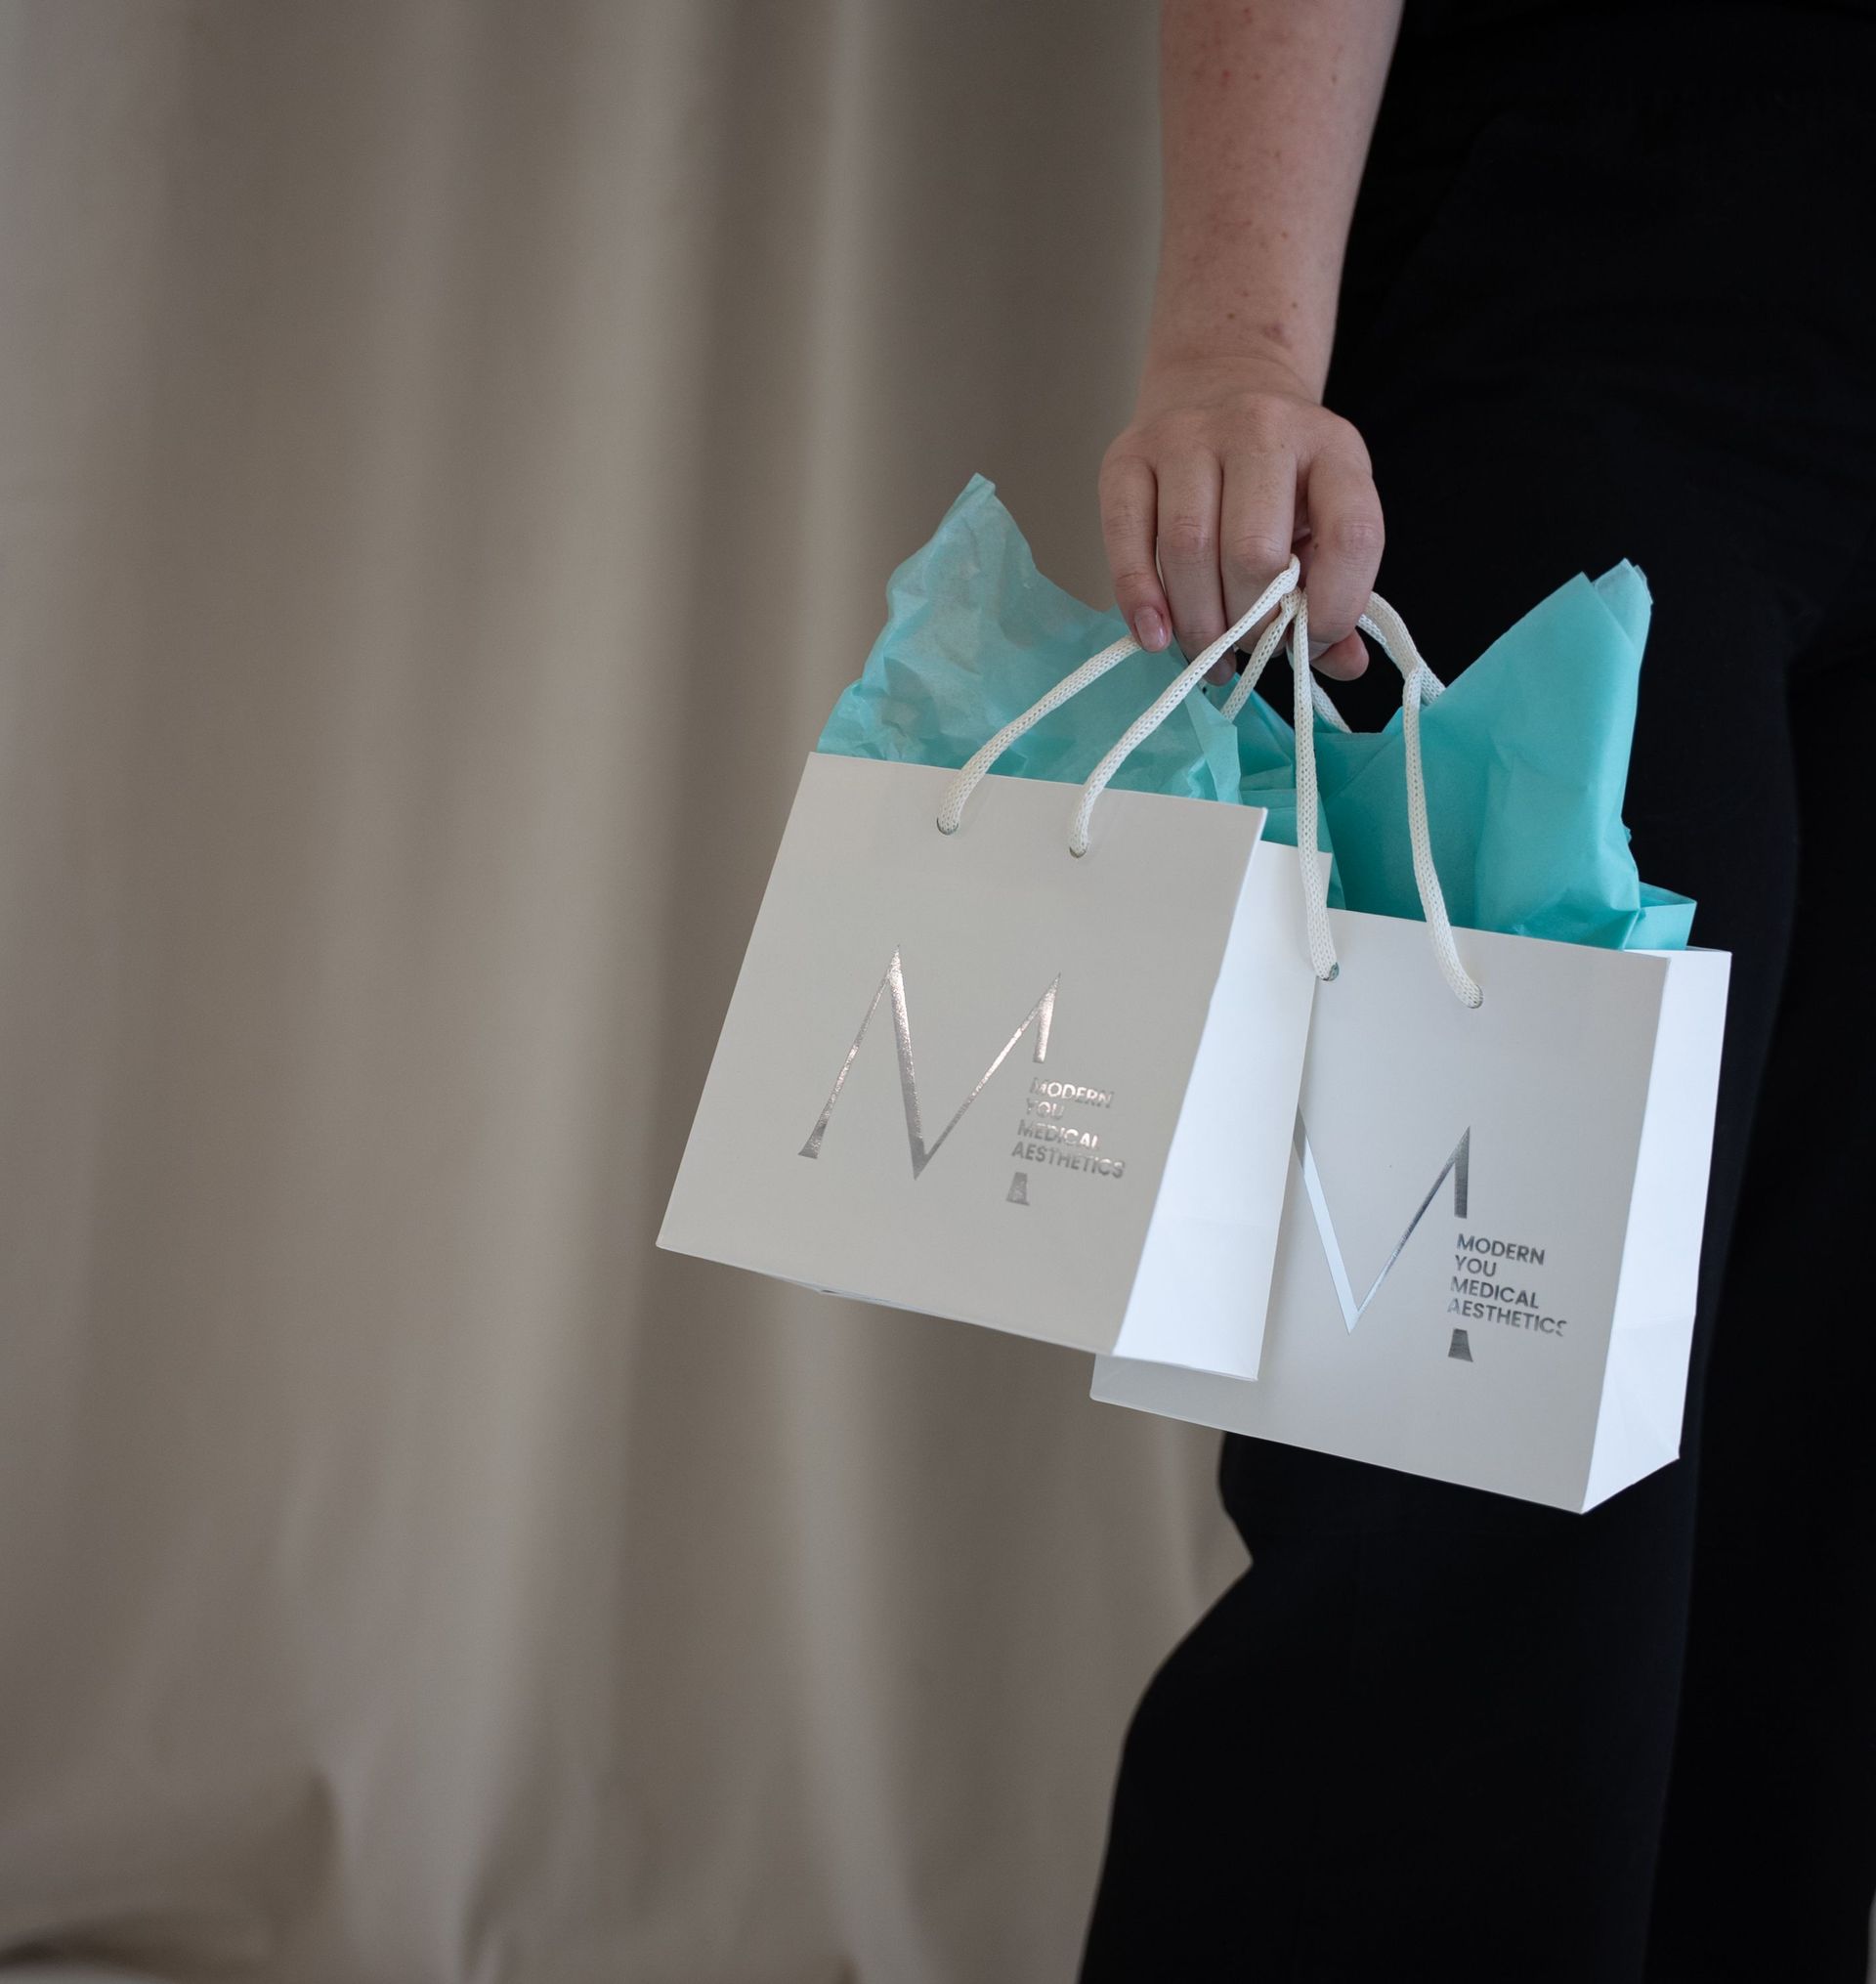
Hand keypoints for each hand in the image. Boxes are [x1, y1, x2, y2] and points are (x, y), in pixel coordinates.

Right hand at [1098, 352, 1382, 684]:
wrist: (1217, 384)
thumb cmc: (1278, 479)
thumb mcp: (1325, 517)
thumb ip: (1340, 591)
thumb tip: (1345, 665)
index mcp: (1332, 447)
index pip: (1350, 534)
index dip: (1337, 606)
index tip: (1316, 642)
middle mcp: (1261, 428)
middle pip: (1254, 554)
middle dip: (1252, 626)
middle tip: (1250, 650)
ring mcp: (1187, 436)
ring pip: (1188, 551)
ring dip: (1199, 625)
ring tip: (1209, 655)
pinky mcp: (1128, 456)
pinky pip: (1127, 538)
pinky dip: (1139, 598)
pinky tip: (1156, 636)